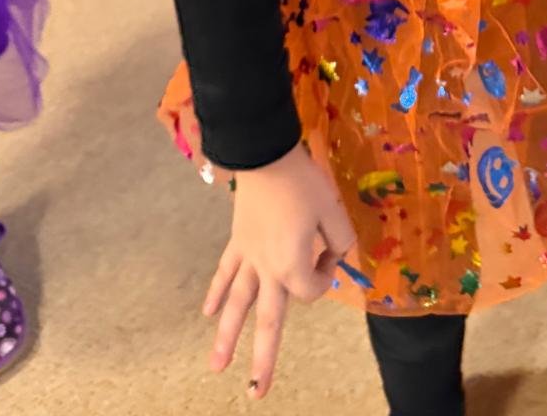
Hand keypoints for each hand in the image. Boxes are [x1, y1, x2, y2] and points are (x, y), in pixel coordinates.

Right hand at [203, 144, 355, 395]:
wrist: (264, 155)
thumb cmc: (302, 182)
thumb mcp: (332, 209)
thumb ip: (340, 238)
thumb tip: (339, 253)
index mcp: (292, 265)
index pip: (313, 288)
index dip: (327, 274)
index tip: (331, 249)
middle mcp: (267, 270)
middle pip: (267, 321)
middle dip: (263, 358)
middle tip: (256, 393)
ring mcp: (248, 257)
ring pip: (236, 305)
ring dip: (225, 337)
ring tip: (216, 367)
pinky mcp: (237, 241)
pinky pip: (225, 272)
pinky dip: (216, 292)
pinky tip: (206, 312)